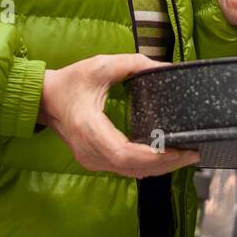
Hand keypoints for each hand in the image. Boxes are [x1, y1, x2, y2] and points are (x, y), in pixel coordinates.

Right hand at [38, 53, 199, 176]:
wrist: (44, 99)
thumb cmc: (68, 83)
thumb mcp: (99, 66)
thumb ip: (132, 64)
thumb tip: (163, 67)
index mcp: (90, 130)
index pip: (125, 153)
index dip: (154, 156)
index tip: (178, 149)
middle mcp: (91, 152)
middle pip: (133, 168)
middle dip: (166, 163)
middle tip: (192, 152)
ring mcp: (92, 161)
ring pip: (131, 172)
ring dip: (158, 167)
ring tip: (184, 155)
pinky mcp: (94, 162)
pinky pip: (124, 169)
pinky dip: (146, 166)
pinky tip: (163, 157)